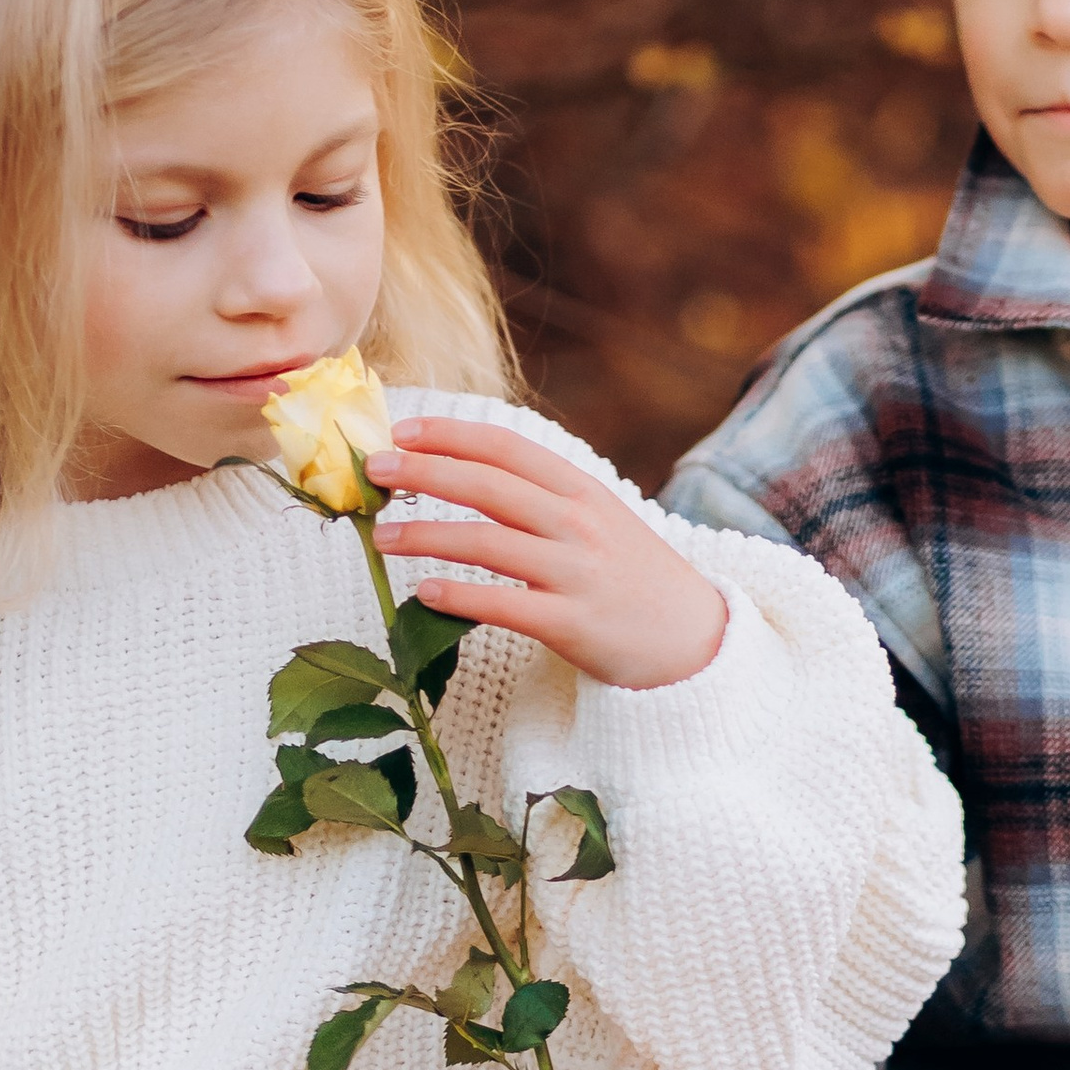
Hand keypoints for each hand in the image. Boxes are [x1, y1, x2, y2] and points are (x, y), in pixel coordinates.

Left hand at [367, 420, 726, 690]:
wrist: (695, 639)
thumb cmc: (632, 577)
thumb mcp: (599, 519)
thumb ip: (543, 497)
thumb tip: (465, 472)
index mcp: (582, 490)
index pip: (507, 448)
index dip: (451, 435)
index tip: (402, 431)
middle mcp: (579, 524)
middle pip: (489, 486)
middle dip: (424, 473)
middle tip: (374, 470)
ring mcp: (577, 573)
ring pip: (488, 542)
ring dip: (426, 535)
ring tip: (381, 537)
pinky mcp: (573, 624)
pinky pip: (504, 605)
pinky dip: (459, 596)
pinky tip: (424, 594)